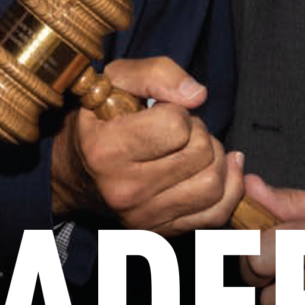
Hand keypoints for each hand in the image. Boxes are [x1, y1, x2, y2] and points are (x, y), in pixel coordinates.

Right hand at [51, 57, 246, 233]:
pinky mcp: (160, 231)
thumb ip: (157, 74)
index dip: (177, 111)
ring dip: (215, 158)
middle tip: (181, 130)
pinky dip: (229, 189)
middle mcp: (124, 190)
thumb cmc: (98, 121)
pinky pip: (216, 213)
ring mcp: (143, 216)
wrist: (75, 172)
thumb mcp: (115, 79)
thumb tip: (197, 95)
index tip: (162, 113)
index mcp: (106, 150)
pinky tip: (221, 168)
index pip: (176, 126)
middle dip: (199, 132)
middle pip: (200, 154)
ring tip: (195, 149)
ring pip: (213, 184)